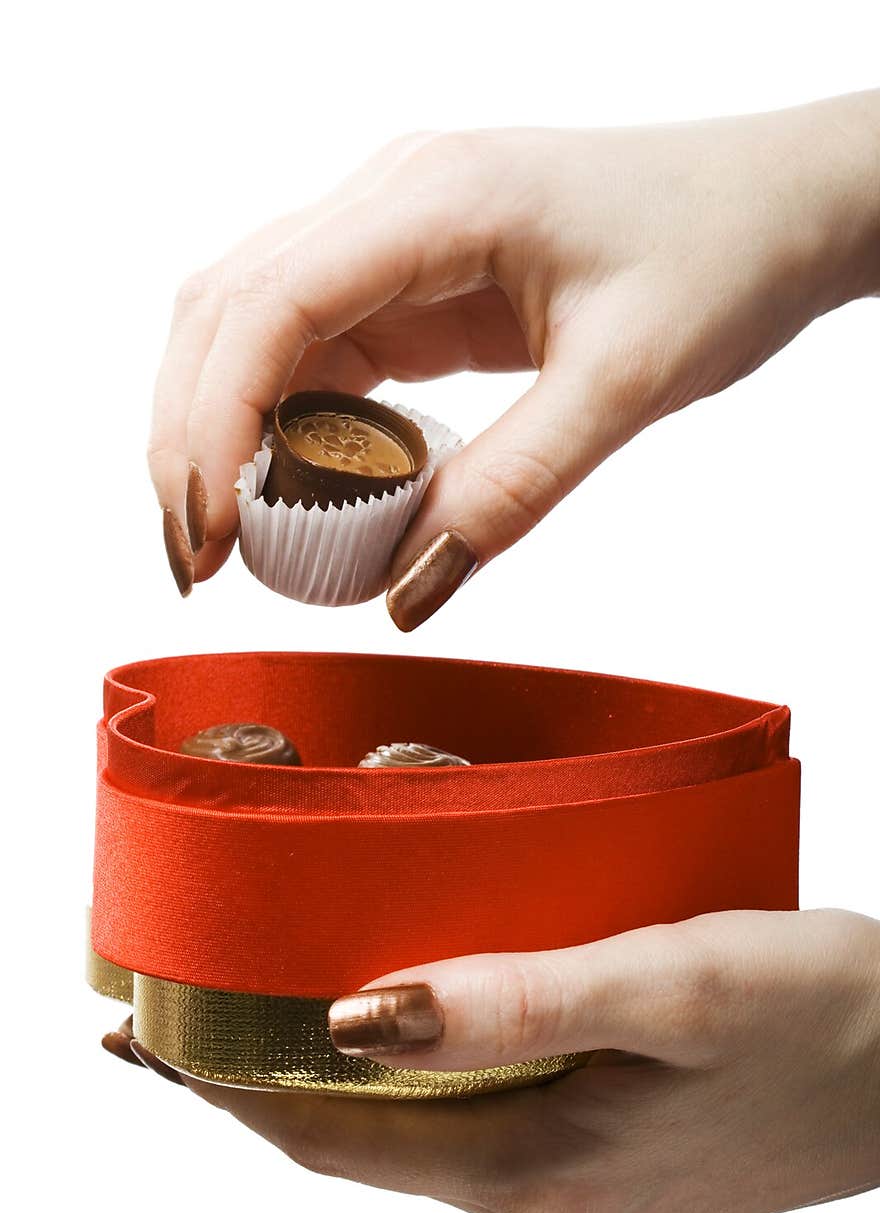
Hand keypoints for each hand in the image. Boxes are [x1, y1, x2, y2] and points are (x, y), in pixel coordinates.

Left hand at [120, 908, 879, 1212]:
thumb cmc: (820, 1015)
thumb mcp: (673, 986)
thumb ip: (516, 1005)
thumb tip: (355, 1016)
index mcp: (536, 1177)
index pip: (327, 1140)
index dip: (223, 1087)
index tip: (145, 1036)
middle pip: (356, 1144)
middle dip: (264, 1073)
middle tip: (194, 991)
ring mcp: (569, 1203)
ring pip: (414, 1133)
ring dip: (346, 1066)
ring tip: (284, 980)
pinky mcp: (600, 1175)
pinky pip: (476, 1124)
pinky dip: (426, 1069)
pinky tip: (423, 1006)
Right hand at [150, 93, 879, 619]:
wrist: (774, 208)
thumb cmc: (719, 258)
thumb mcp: (627, 385)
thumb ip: (513, 490)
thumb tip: (405, 594)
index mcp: (438, 199)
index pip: (271, 304)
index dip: (213, 425)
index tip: (208, 536)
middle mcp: (392, 200)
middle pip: (226, 310)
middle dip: (188, 438)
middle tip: (194, 560)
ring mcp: (392, 236)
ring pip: (250, 326)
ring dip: (217, 430)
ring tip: (220, 541)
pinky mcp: (409, 277)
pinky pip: (312, 347)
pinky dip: (280, 423)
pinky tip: (286, 494)